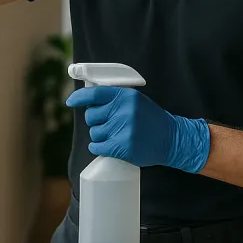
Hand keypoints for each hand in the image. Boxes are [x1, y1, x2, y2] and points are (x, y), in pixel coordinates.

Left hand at [66, 86, 210, 172]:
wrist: (172, 139)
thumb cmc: (151, 119)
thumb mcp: (136, 101)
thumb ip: (115, 99)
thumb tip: (88, 101)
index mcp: (125, 96)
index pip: (95, 94)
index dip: (80, 98)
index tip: (70, 102)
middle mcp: (123, 110)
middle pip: (91, 116)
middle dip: (96, 121)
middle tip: (111, 125)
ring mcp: (123, 128)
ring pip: (94, 133)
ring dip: (101, 136)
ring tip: (117, 136)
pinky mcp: (123, 146)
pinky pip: (97, 147)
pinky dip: (100, 148)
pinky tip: (112, 146)